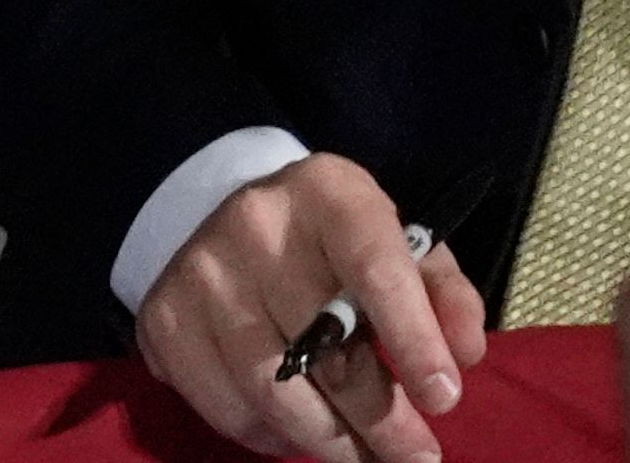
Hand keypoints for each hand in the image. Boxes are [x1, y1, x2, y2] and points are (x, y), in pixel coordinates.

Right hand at [134, 154, 488, 461]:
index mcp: (329, 193)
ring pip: (273, 390)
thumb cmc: (331, 238)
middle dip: (380, 416)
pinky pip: (228, 408)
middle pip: (324, 345)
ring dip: (330, 441)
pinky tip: (304, 437)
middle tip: (415, 456)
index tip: (444, 399)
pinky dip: (273, 438)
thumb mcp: (396, 239)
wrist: (219, 212)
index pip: (374, 269)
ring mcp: (202, 276)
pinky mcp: (163, 324)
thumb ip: (443, 291)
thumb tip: (466, 355)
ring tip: (365, 459)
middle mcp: (257, 227)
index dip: (413, 340)